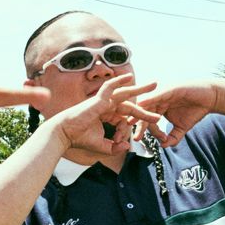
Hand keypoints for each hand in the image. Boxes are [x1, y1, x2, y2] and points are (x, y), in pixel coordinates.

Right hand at [44, 72, 161, 158]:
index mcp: (107, 115)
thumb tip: (127, 146)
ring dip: (140, 89)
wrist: (65, 135)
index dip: (136, 124)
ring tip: (154, 85)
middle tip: (159, 94)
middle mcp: (106, 106)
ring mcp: (102, 101)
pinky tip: (131, 77)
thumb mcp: (102, 146)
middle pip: (129, 102)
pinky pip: (110, 87)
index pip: (127, 116)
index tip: (144, 131)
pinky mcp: (98, 99)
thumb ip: (114, 147)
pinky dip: (119, 81)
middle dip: (145, 100)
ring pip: (124, 93)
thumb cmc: (79, 139)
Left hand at [136, 81, 220, 148]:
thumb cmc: (196, 110)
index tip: (137, 139)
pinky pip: (157, 95)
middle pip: (144, 112)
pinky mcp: (170, 89)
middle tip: (131, 135)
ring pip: (148, 105)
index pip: (147, 119)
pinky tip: (142, 105)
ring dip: (139, 114)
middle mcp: (158, 100)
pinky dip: (150, 100)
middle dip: (136, 124)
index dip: (142, 129)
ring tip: (131, 123)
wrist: (211, 98)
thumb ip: (173, 137)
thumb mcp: (182, 127)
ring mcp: (163, 94)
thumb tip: (164, 146)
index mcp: (159, 108)